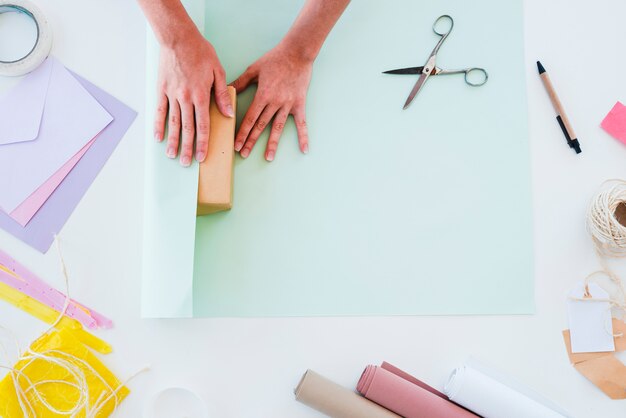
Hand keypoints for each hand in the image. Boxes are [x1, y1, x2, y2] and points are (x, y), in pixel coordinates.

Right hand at [154, 31, 233, 166]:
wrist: (177, 37)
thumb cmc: (200, 52)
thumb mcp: (217, 71)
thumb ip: (222, 94)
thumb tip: (229, 113)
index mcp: (201, 95)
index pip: (203, 125)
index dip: (203, 142)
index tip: (202, 156)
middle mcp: (185, 98)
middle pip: (187, 128)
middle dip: (187, 148)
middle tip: (187, 163)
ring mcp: (171, 95)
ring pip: (173, 123)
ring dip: (173, 141)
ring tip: (172, 155)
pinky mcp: (161, 89)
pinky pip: (160, 111)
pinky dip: (159, 124)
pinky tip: (158, 137)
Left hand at [231, 45, 312, 160]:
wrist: (297, 52)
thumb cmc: (274, 59)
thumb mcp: (254, 68)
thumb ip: (240, 82)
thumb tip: (227, 90)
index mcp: (263, 95)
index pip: (250, 118)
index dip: (242, 132)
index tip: (237, 144)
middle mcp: (275, 103)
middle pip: (261, 126)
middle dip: (251, 141)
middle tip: (244, 154)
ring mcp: (288, 105)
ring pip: (278, 128)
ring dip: (272, 144)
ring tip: (268, 158)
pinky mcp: (299, 104)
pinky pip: (302, 124)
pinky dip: (303, 137)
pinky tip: (304, 150)